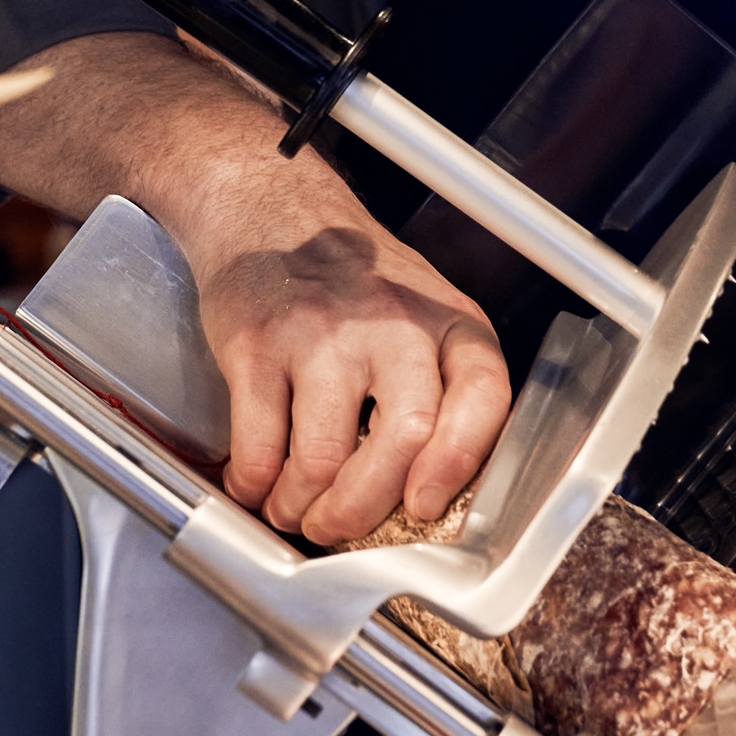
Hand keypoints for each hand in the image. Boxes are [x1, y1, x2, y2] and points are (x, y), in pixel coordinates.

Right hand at [0, 31, 511, 541]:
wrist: (269, 208)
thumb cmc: (352, 281)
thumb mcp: (423, 316)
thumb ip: (438, 389)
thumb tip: (423, 498)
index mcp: (449, 324)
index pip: (483, 398)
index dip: (456, 464)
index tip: (422, 506)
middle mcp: (396, 324)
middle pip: (403, 440)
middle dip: (364, 507)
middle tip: (337, 527)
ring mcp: (325, 334)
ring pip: (324, 456)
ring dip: (302, 504)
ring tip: (292, 507)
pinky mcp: (259, 345)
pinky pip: (261, 443)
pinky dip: (253, 482)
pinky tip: (253, 481)